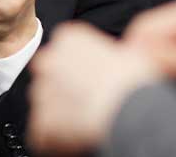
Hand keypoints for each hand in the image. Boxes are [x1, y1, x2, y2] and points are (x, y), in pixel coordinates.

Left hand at [28, 22, 162, 154]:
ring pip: (46, 104)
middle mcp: (49, 61)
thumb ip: (108, 54)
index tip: (93, 79)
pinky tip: (78, 137)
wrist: (130, 109)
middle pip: (50, 76)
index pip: (62, 51)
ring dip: (61, 113)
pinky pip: (44, 132)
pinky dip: (56, 138)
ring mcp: (42, 91)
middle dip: (64, 89)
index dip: (79, 69)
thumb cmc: (134, 82)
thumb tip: (115, 61)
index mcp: (68, 38)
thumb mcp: (130, 52)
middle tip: (89, 101)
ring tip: (87, 120)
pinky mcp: (42, 121)